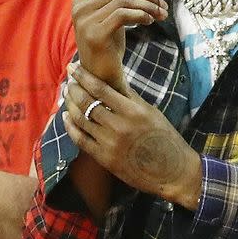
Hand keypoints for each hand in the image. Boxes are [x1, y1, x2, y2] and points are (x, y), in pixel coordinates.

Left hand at [62, 63, 201, 208]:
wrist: (171, 170)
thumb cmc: (165, 138)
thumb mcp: (152, 112)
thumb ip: (131, 98)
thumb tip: (114, 80)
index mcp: (134, 111)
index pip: (101, 89)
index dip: (84, 77)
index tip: (74, 68)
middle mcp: (119, 126)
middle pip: (87, 103)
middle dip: (74, 89)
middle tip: (68, 80)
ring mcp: (109, 143)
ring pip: (80, 119)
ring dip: (69, 105)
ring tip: (66, 96)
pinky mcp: (104, 158)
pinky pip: (80, 140)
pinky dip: (70, 127)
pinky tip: (66, 117)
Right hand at [71, 0, 166, 93]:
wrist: (102, 73)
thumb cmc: (108, 41)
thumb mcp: (108, 10)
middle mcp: (79, 7)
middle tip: (162, 5)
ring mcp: (85, 21)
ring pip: (125, 1)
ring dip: (149, 6)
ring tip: (160, 15)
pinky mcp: (95, 34)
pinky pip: (124, 15)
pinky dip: (142, 15)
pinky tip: (150, 21)